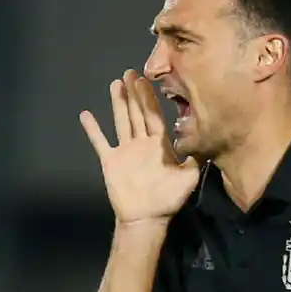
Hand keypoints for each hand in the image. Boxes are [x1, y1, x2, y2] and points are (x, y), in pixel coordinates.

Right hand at [81, 69, 199, 225]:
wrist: (147, 218)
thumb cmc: (168, 199)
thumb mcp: (188, 177)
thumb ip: (195, 157)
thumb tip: (205, 139)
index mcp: (160, 144)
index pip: (155, 116)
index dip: (150, 99)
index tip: (146, 81)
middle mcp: (142, 143)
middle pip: (138, 113)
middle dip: (135, 94)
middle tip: (130, 73)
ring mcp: (126, 150)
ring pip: (121, 121)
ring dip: (118, 104)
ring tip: (115, 84)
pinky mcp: (111, 161)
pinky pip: (101, 142)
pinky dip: (93, 130)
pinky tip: (86, 115)